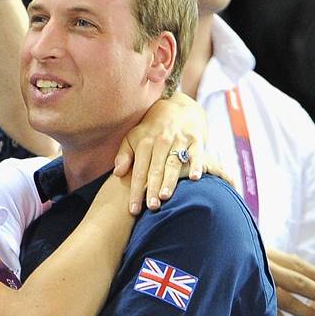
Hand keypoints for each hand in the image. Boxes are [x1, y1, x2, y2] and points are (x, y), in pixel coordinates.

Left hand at [114, 90, 208, 213]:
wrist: (176, 106)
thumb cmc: (151, 128)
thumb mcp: (133, 137)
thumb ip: (124, 155)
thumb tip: (117, 173)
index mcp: (144, 143)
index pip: (138, 171)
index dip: (135, 191)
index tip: (133, 210)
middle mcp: (160, 141)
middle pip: (155, 169)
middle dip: (151, 189)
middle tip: (150, 207)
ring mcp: (179, 140)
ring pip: (173, 163)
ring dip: (169, 180)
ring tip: (165, 196)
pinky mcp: (195, 138)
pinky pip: (196, 153)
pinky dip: (197, 164)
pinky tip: (196, 178)